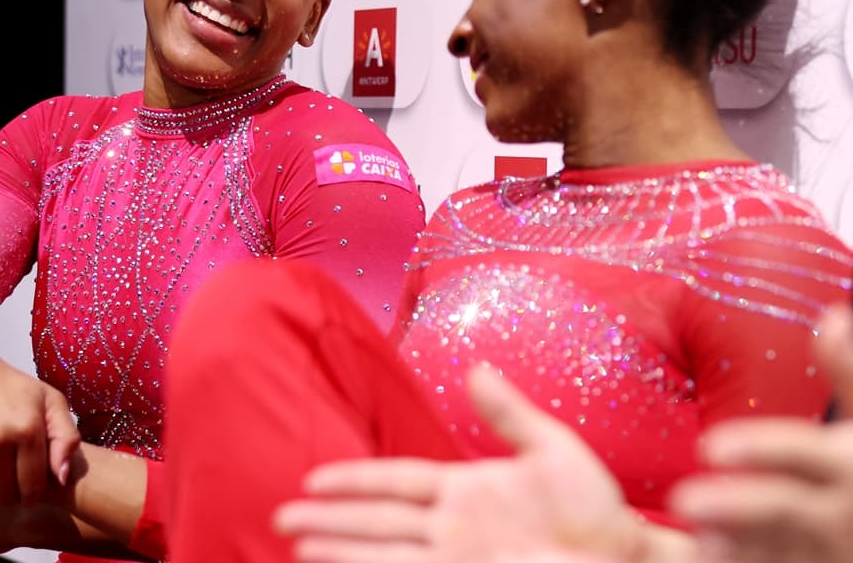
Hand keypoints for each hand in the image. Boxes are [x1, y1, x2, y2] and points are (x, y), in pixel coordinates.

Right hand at [0, 329, 78, 507]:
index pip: (32, 491)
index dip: (30, 492)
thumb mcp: (49, 401)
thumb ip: (66, 438)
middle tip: (4, 473)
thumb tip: (61, 479)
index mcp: (27, 427)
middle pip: (4, 497)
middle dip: (7, 491)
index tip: (25, 480)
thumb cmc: (10, 388)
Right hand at [273, 365, 641, 562]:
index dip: (354, 480)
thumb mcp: (555, 451)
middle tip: (282, 517)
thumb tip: (475, 368)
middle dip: (328, 520)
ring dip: (340, 552)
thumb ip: (510, 415)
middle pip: (376, 521)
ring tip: (296, 549)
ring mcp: (457, 560)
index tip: (313, 478)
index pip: (395, 482)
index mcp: (465, 489)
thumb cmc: (600, 510)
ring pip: (384, 555)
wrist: (630, 561)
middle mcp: (452, 528)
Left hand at [669, 306, 852, 562]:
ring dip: (739, 545)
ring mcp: (832, 549)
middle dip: (738, 506)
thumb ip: (850, 374)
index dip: (762, 450)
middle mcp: (844, 511)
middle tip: (682, 501)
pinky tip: (709, 554)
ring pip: (780, 549)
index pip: (804, 453)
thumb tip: (831, 315)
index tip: (709, 447)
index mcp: (851, 462)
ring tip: (695, 533)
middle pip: (784, 508)